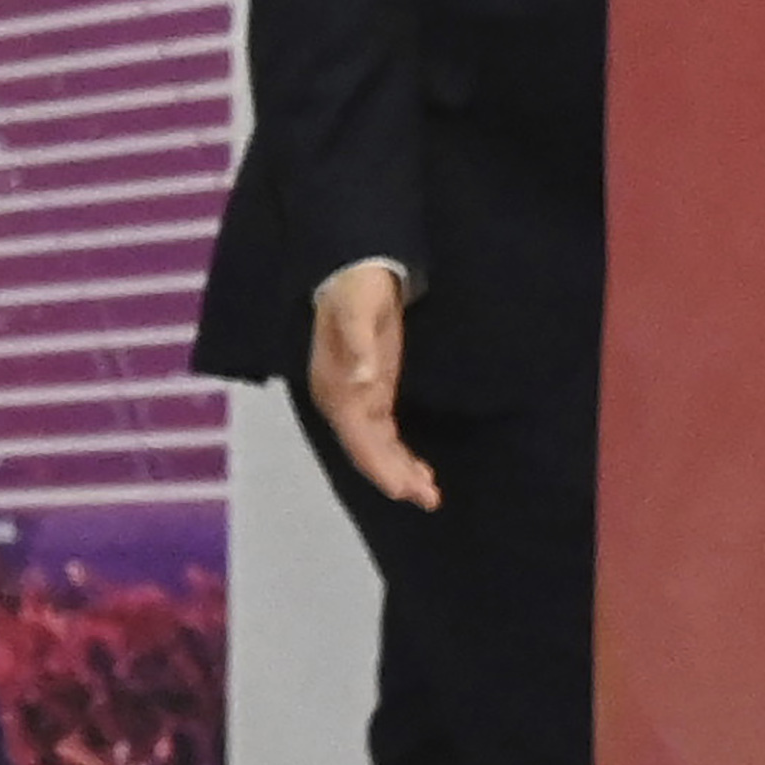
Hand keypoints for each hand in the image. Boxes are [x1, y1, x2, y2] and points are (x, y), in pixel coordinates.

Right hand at [307, 261, 440, 511]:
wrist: (358, 266)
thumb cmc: (359, 286)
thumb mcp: (358, 308)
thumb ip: (359, 342)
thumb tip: (362, 380)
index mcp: (334, 386)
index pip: (357, 437)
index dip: (379, 465)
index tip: (404, 489)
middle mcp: (341, 399)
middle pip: (368, 450)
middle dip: (395, 476)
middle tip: (429, 498)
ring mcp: (357, 397)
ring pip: (376, 447)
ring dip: (400, 472)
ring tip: (430, 494)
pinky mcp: (373, 391)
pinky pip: (384, 434)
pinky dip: (400, 455)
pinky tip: (419, 470)